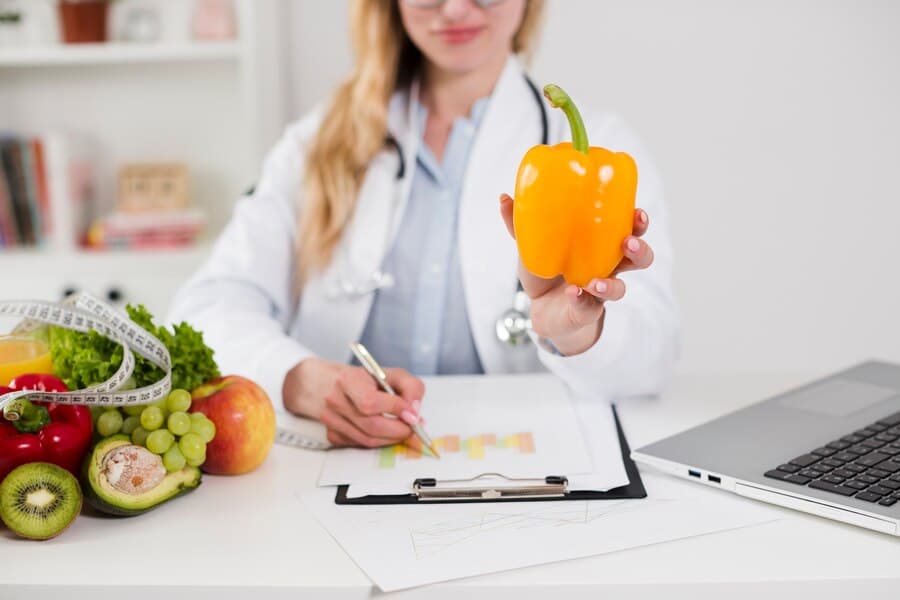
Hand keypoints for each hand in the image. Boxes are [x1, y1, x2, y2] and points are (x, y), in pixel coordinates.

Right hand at [283, 357, 425, 447]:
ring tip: (402, 429)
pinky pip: (361, 445)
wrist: (329, 384)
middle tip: (412, 427)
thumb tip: (414, 411)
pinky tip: (384, 431)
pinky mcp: (332, 435)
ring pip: (368, 440)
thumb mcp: (391, 374)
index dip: (395, 410)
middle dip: (399, 430)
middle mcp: (335, 400)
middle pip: (372, 426)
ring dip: (391, 438)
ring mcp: (331, 420)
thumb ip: (410, 387)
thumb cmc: (364, 379)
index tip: (413, 414)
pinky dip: (378, 441)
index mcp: (348, 380)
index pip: (371, 402)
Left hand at [499, 193, 654, 355]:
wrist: (540, 309)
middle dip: (639, 249)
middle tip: (628, 242)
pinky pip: (589, 307)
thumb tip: (504, 198)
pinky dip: (581, 300)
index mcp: (602, 245)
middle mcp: (608, 268)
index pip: (629, 229)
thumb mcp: (534, 244)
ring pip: (620, 289)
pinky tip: (573, 293)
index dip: (638, 221)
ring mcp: (599, 292)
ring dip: (611, 284)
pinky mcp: (586, 311)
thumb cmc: (547, 270)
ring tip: (596, 281)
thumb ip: (522, 223)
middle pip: (639, 258)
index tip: (637, 212)